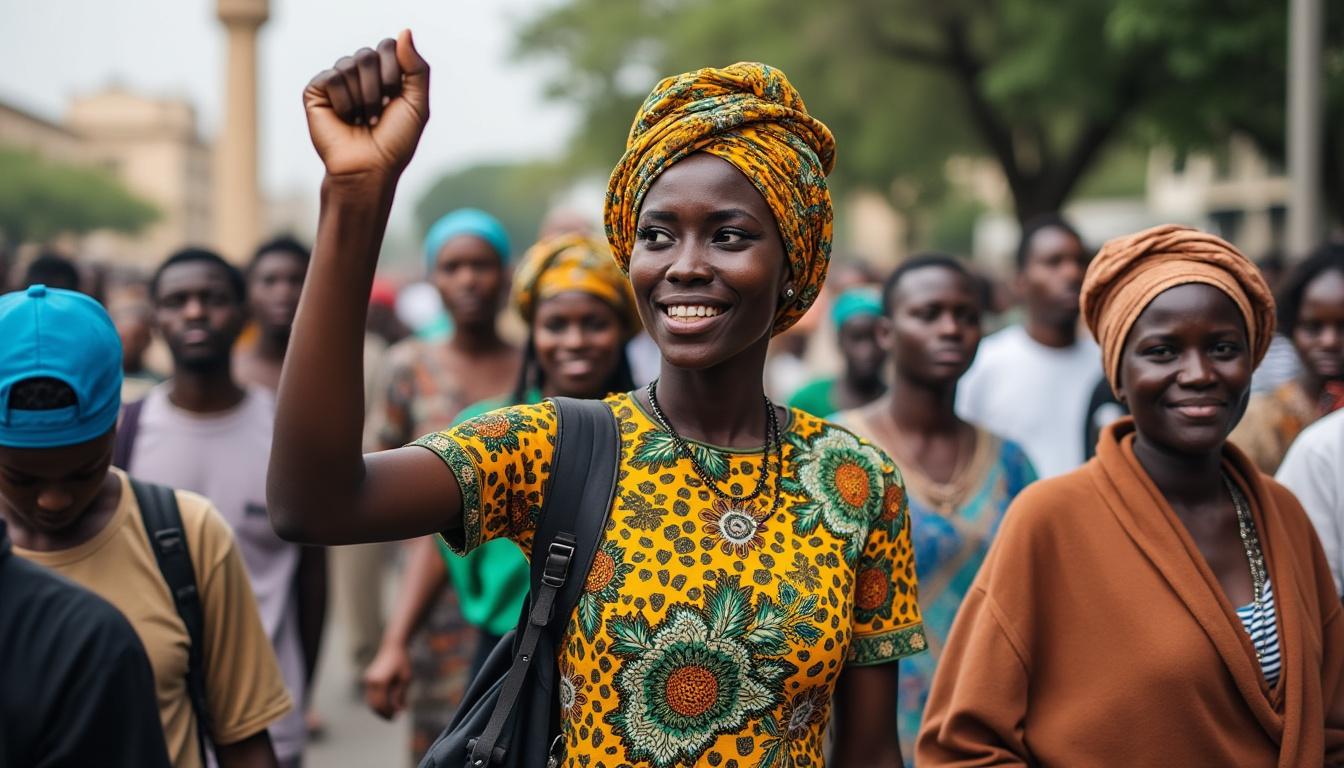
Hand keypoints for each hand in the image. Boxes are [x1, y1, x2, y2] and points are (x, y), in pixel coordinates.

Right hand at [303, 29, 429, 179]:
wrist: (370, 168)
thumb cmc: (394, 141)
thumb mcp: (417, 104)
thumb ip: (417, 68)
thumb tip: (404, 31)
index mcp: (383, 73)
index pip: (388, 46)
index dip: (395, 73)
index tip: (395, 100)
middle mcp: (359, 73)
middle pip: (369, 54)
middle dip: (380, 88)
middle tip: (378, 115)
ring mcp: (337, 81)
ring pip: (350, 65)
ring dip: (363, 99)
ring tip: (361, 120)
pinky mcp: (316, 91)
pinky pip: (333, 78)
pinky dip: (344, 102)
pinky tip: (344, 119)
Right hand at [362, 641, 412, 719]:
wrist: (393, 646)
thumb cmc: (402, 662)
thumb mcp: (405, 679)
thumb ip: (401, 696)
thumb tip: (400, 710)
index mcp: (380, 683)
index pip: (383, 705)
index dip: (390, 712)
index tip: (398, 716)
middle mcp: (371, 682)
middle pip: (375, 705)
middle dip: (384, 713)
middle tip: (394, 718)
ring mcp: (368, 680)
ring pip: (371, 701)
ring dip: (380, 709)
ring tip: (391, 713)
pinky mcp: (368, 679)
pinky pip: (371, 695)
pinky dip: (377, 701)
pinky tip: (387, 704)